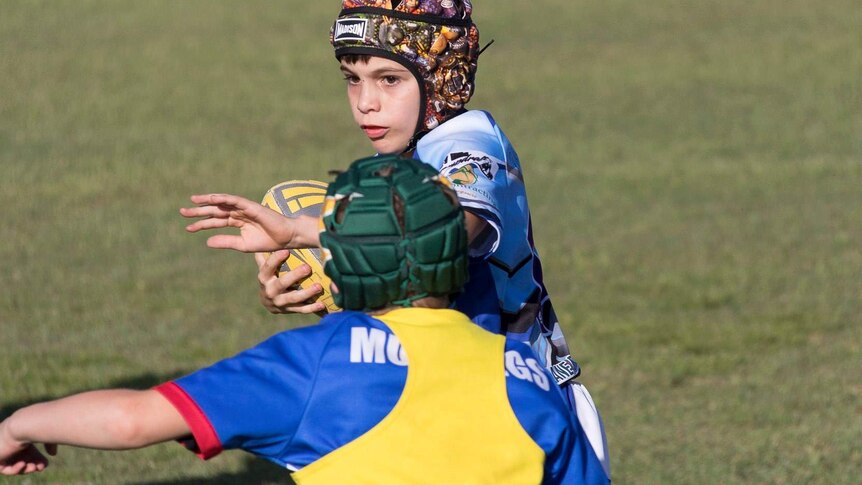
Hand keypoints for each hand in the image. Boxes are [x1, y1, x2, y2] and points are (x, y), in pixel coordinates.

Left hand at [0, 421, 56, 475]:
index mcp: (21, 434)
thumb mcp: (47, 435)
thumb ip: (50, 444)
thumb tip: (53, 454)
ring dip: (25, 468)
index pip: (28, 451)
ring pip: (13, 464)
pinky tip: (23, 464)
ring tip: (34, 467)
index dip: (37, 459)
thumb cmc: (37, 427)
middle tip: (40, 467)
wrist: (23, 424)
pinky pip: (3, 468)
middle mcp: (11, 441)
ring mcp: (3, 448)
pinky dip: (14, 469)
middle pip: (21, 458)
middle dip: (32, 465)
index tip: (45, 463)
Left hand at [180, 194, 301, 252]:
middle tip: (182, 212)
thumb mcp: (243, 245)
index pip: (215, 221)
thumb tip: (207, 242)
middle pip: (215, 210)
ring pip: (222, 203)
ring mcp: (244, 208)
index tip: (188, 228)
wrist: (286, 238)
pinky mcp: (251, 206)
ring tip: (193, 201)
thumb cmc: (269, 241)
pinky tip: (212, 198)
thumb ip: (226, 242)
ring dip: (207, 201)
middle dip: (199, 211)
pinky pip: (234, 200)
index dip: (201, 224)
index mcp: (237, 222)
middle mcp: (238, 213)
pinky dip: (223, 198)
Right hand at [255, 250, 326, 314]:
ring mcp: (279, 302)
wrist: (267, 301)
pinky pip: (301, 310)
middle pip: (282, 283)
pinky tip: (322, 304)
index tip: (286, 251)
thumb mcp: (264, 268)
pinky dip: (312, 308)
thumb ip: (264, 256)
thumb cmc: (269, 278)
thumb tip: (262, 238)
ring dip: (307, 293)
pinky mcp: (288, 310)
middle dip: (295, 276)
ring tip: (318, 286)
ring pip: (293, 298)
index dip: (276, 259)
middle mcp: (270, 291)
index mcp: (263, 278)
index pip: (268, 267)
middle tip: (307, 268)